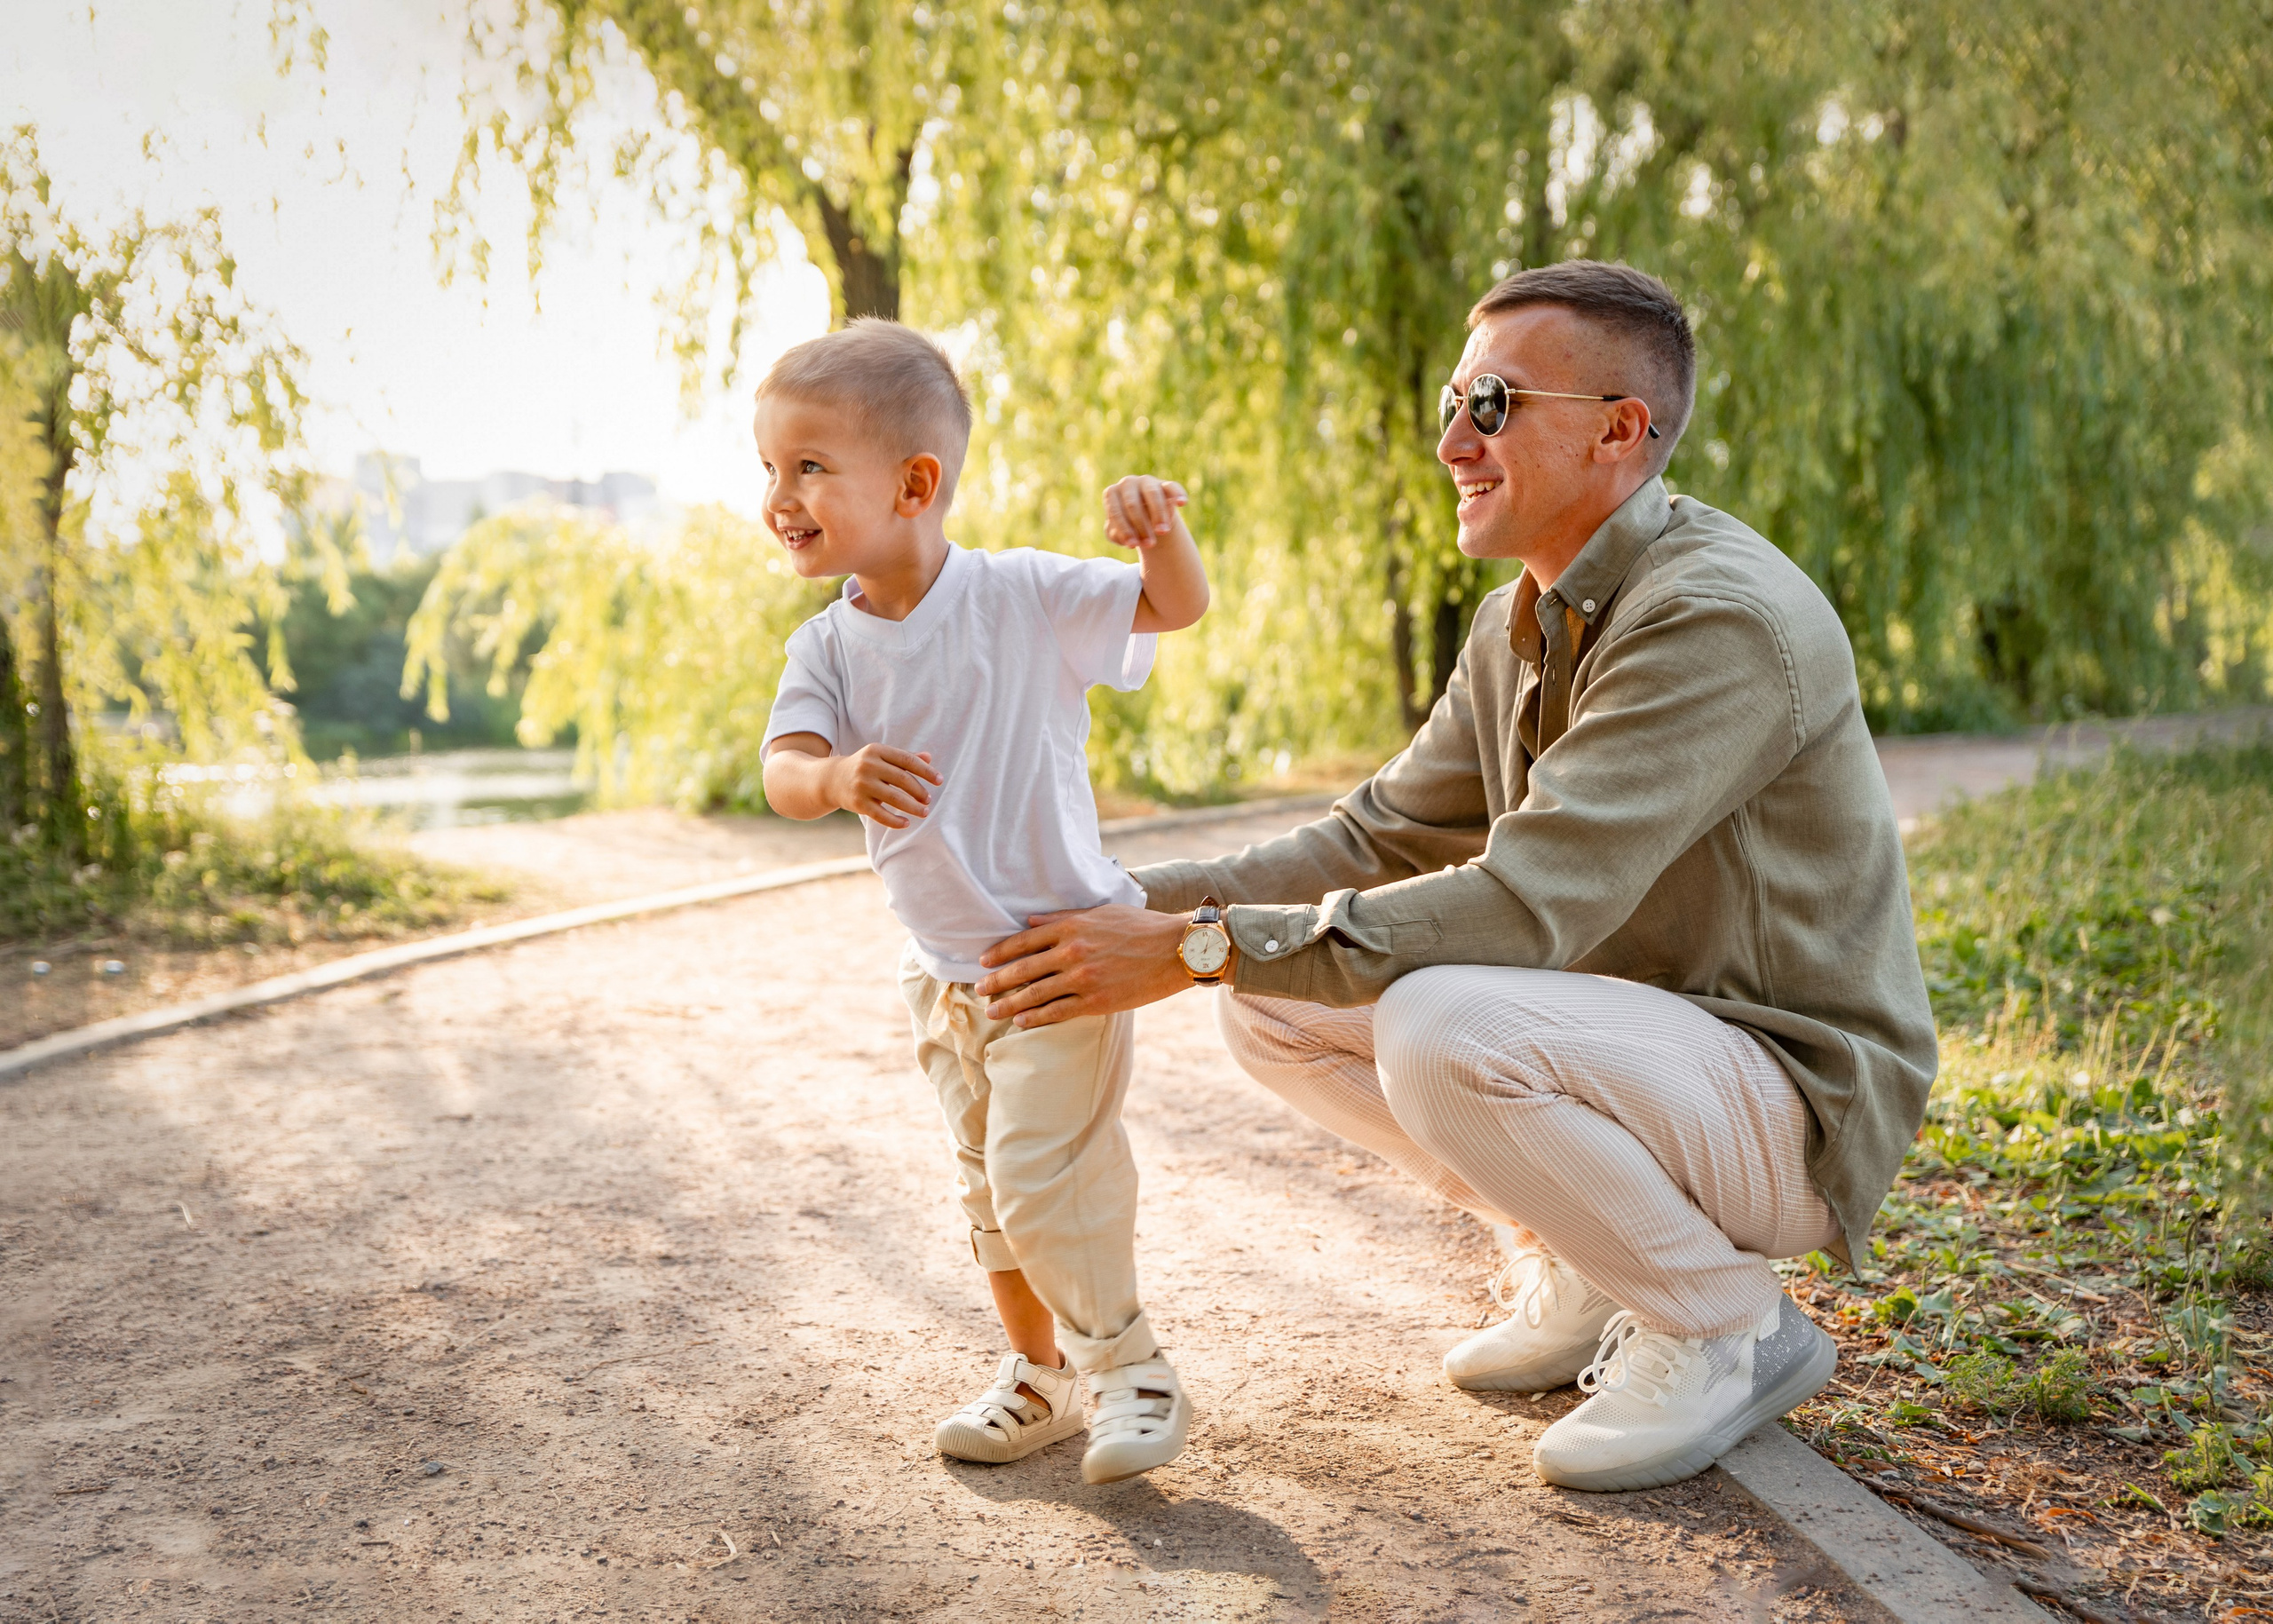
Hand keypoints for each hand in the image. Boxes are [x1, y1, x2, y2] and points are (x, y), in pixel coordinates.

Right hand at [830, 744, 939, 827]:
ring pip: (894, 798)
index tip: (939, 780)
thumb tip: (929, 757)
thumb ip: (904, 758)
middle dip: (919, 791)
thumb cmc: (864, 767)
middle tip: (929, 799)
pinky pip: (880, 815)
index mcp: (876, 750)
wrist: (831, 779)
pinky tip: (906, 823)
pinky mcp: (857, 803)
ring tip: (924, 812)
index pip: (907, 760)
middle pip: (902, 779)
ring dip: (913, 807)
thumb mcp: (881, 757)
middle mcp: (868, 765)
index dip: (926, 771)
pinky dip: (895, 821)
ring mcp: (862, 784)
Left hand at [975, 904, 1194, 1026]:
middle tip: (979, 990)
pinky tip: (1021, 1021)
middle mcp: (1072, 952)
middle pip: (1023, 969)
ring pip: (1035, 994)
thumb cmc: (1142, 927)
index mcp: (1072, 926)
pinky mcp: (1096, 1002)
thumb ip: (1063, 916)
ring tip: (993, 1011)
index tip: (983, 961)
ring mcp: (1083, 979)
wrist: (1177, 949)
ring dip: (1009, 1004)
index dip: (1000, 952)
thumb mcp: (1101, 912)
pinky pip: (1057, 1012)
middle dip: (997, 981)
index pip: (1024, 940)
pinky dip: (1035, 1018)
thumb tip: (1030, 920)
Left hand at [1102, 475, 1187, 548]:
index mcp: (1112, 493)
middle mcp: (1127, 483)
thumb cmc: (1127, 525)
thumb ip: (1116, 536)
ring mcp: (1147, 482)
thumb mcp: (1117, 533)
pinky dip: (1177, 494)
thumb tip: (1126, 539)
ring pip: (1152, 495)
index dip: (1124, 530)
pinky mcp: (1165, 484)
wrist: (1146, 517)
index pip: (1116, 511)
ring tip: (1163, 532)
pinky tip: (1182, 503)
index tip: (1133, 546)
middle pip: (1133, 504)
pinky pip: (1172, 487)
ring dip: (1158, 515)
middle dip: (1141, 526)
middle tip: (1150, 544)